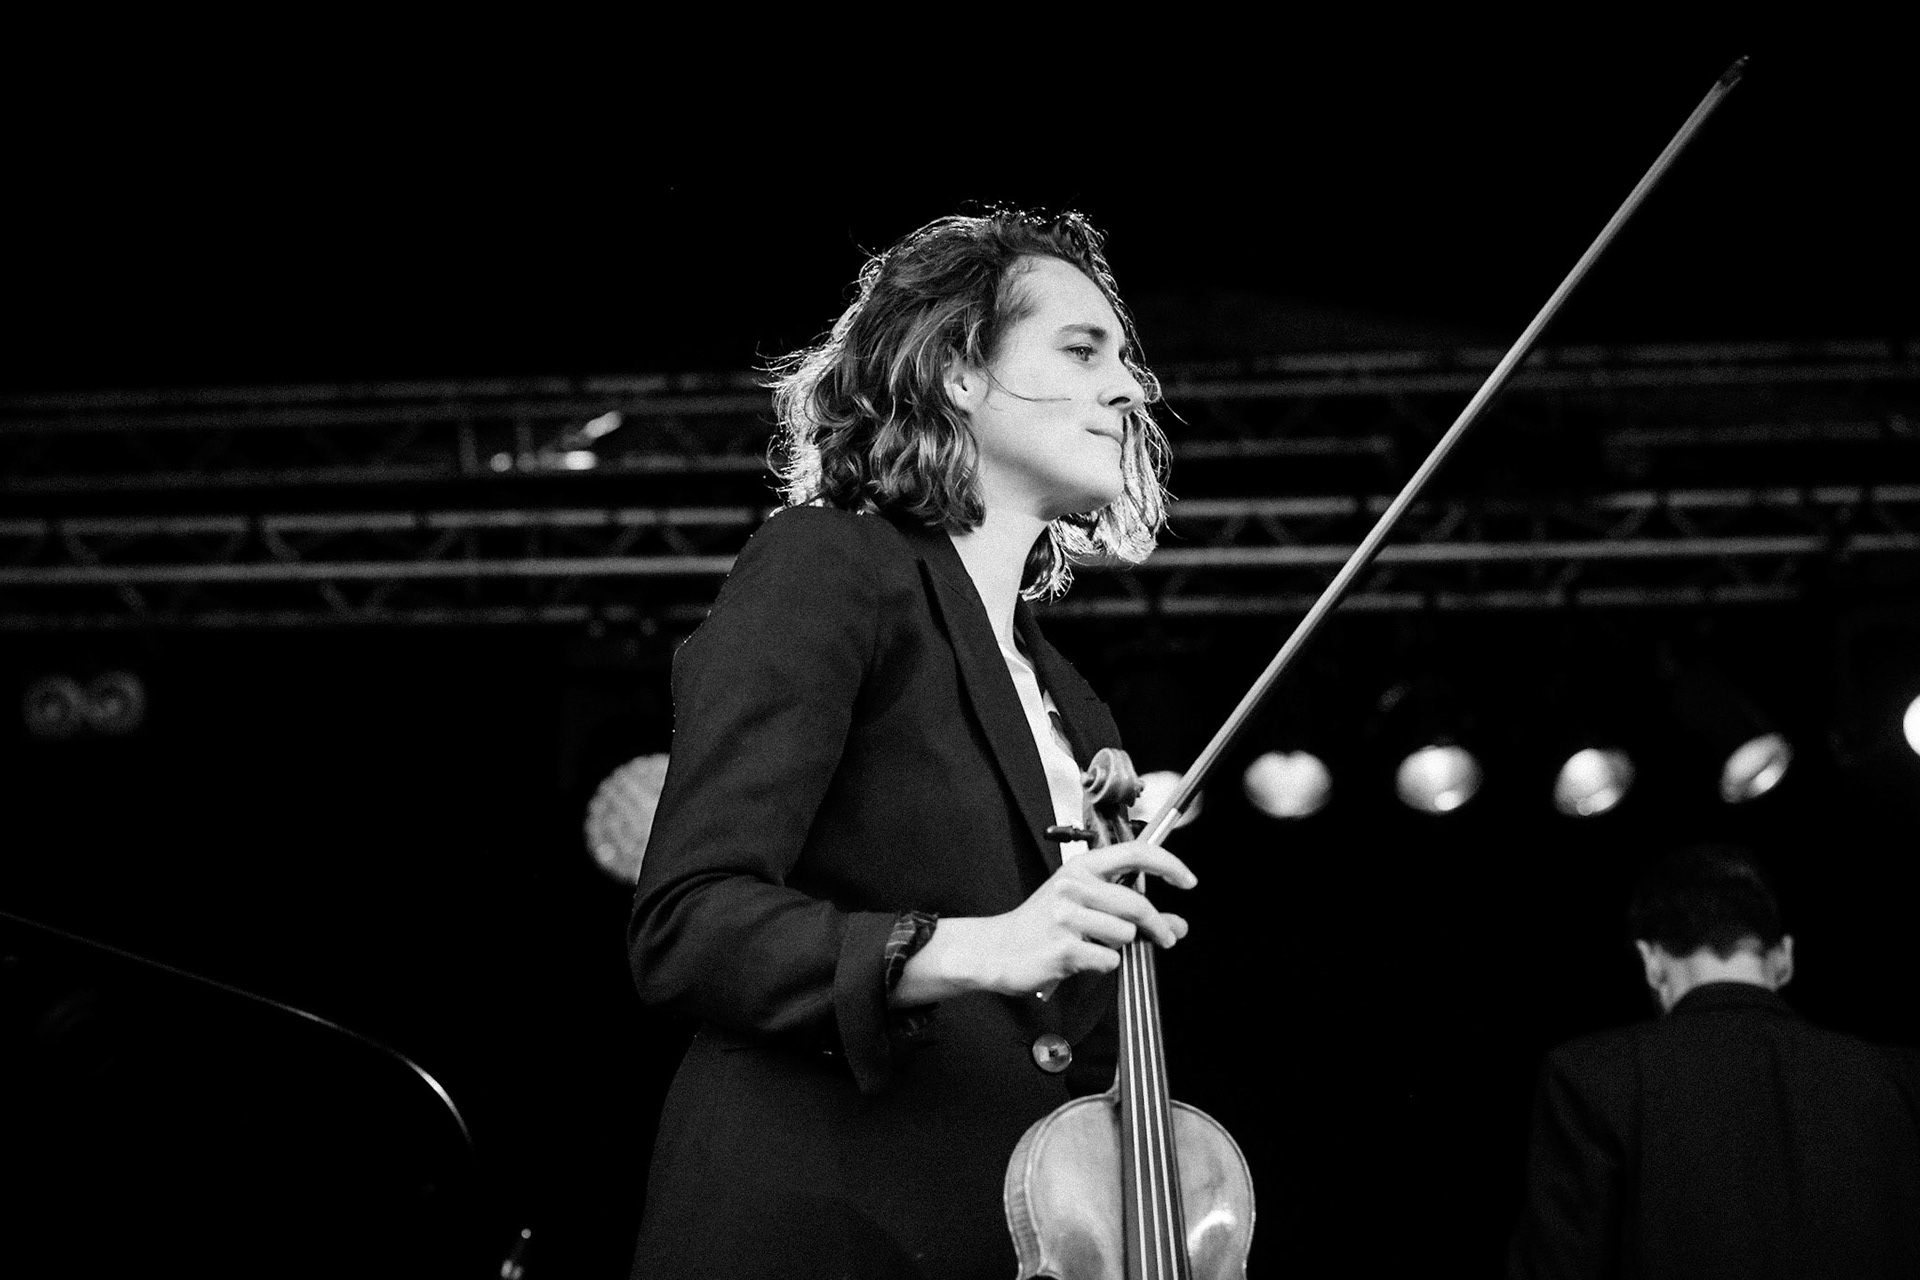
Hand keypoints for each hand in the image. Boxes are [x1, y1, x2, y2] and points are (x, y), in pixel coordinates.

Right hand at [892, 841, 1195, 1004]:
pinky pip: (1108, 960)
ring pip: (1125, 934)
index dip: (1169, 864)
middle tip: (1166, 938)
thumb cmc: (1041, 926)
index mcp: (1080, 867)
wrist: (996, 950)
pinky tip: (1081, 960)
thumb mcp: (1085, 907)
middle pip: (1137, 904)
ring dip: (1118, 946)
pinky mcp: (1063, 947)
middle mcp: (1073, 885)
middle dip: (1158, 927)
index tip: (1189, 881)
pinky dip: (1101, 965)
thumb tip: (1178, 926)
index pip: (1135, 853)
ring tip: (1094, 945)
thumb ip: (1131, 912)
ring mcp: (1066, 916)